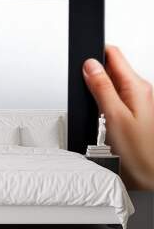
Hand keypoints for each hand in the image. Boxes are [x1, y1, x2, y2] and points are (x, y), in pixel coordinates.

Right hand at [83, 46, 153, 189]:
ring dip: (98, 88)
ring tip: (93, 104)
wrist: (152, 175)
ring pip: (111, 83)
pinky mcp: (133, 112)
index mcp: (137, 87)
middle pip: (111, 68)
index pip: (113, 54)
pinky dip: (103, 101)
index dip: (95, 54)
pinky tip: (100, 113)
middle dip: (94, 73)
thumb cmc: (141, 152)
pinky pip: (115, 97)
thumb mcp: (114, 117)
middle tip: (85, 88)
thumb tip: (90, 66)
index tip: (82, 60)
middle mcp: (140, 91)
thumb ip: (102, 88)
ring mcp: (138, 101)